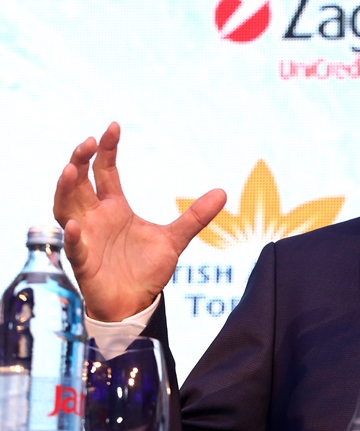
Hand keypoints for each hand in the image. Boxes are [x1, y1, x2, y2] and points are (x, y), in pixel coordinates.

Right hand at [53, 122, 226, 321]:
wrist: (136, 303)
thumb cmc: (147, 269)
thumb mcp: (175, 239)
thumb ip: (195, 216)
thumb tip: (223, 192)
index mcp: (114, 207)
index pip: (105, 171)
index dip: (105, 150)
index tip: (111, 127)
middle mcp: (95, 218)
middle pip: (78, 183)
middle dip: (79, 161)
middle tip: (86, 142)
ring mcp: (85, 239)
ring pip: (64, 209)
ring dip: (65, 190)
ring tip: (70, 169)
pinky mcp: (84, 264)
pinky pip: (73, 249)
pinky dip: (71, 237)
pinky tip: (72, 226)